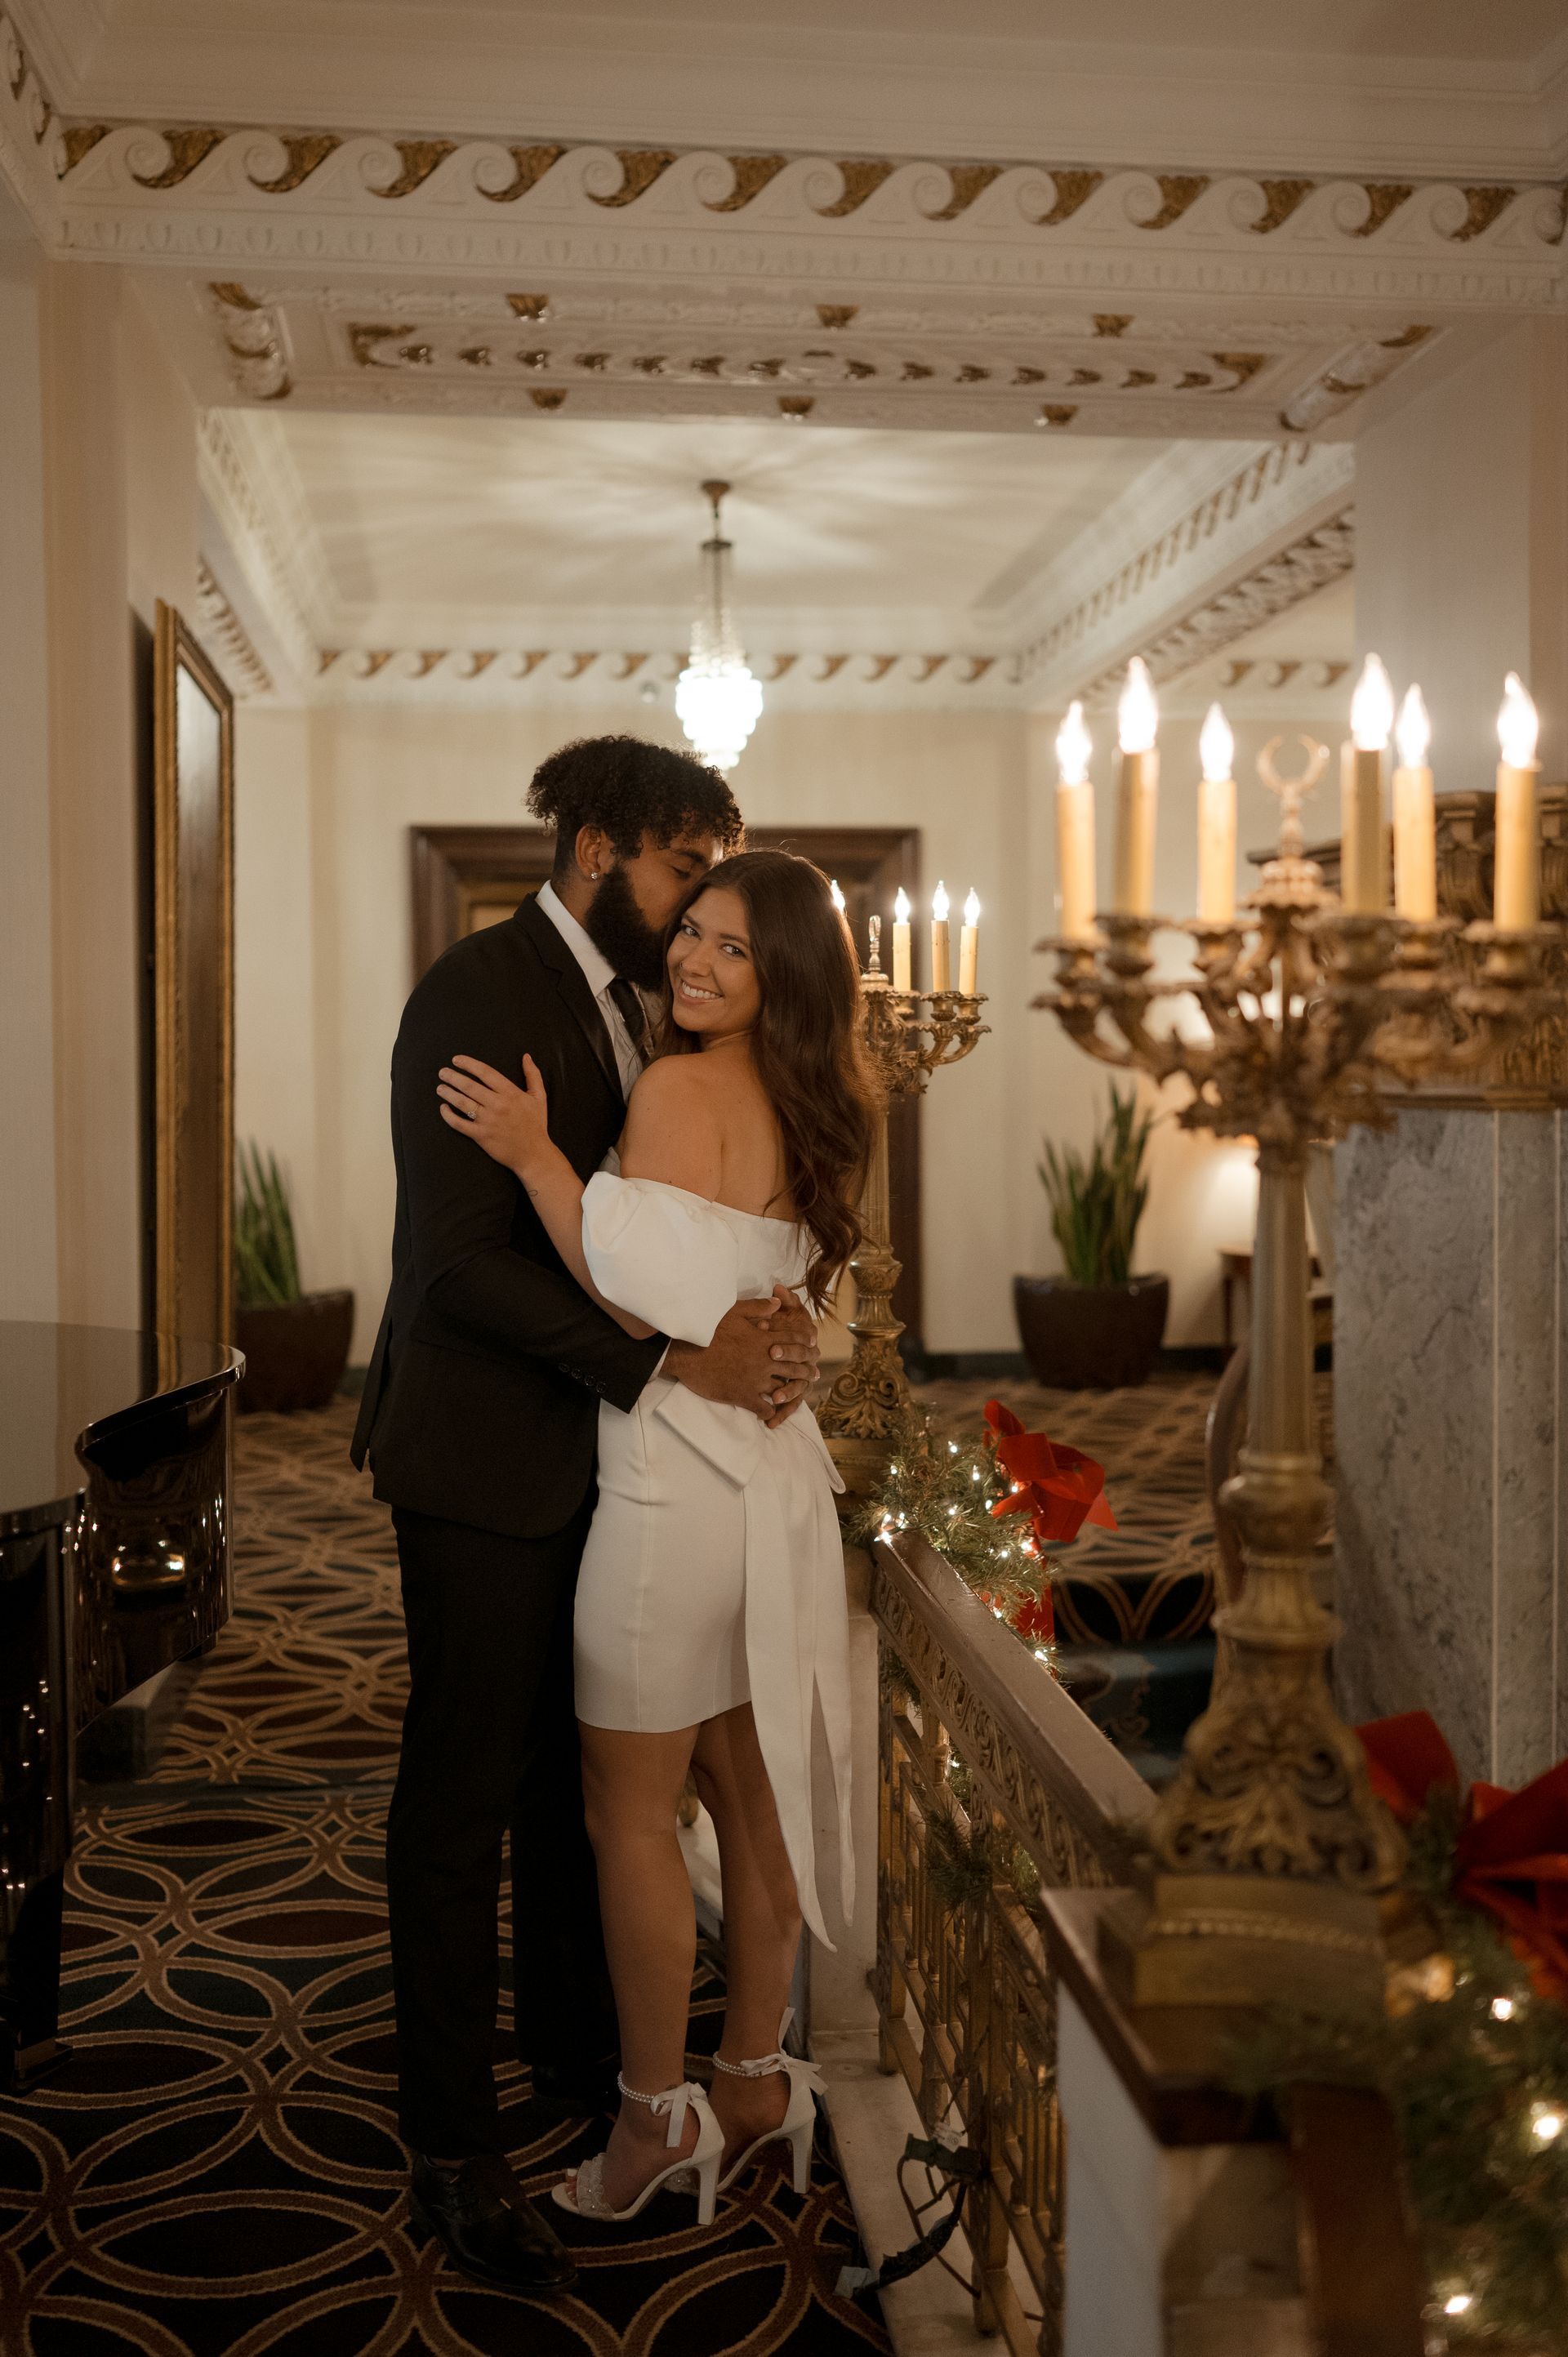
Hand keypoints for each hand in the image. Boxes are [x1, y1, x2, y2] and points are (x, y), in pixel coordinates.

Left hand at [438, 1053, 550, 1179]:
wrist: (534, 1154)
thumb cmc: (536, 1125)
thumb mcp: (539, 1097)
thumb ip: (533, 1075)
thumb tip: (526, 1057)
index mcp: (510, 1093)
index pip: (485, 1072)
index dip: (468, 1064)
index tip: (456, 1060)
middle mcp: (497, 1105)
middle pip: (469, 1086)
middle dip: (453, 1077)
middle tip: (442, 1072)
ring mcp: (488, 1121)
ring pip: (462, 1103)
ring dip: (448, 1093)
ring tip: (440, 1088)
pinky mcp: (481, 1136)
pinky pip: (459, 1124)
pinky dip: (448, 1116)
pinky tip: (443, 1109)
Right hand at [665, 1286, 819, 1423]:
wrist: (687, 1353)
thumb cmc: (708, 1330)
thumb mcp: (733, 1312)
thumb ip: (758, 1307)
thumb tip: (777, 1304)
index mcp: (764, 1339)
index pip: (793, 1341)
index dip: (805, 1344)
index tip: (812, 1347)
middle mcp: (765, 1360)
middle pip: (794, 1366)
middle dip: (806, 1369)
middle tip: (814, 1373)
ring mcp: (756, 1380)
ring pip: (783, 1388)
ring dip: (792, 1392)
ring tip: (798, 1394)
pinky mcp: (744, 1396)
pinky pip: (764, 1408)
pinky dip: (770, 1412)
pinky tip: (772, 1413)